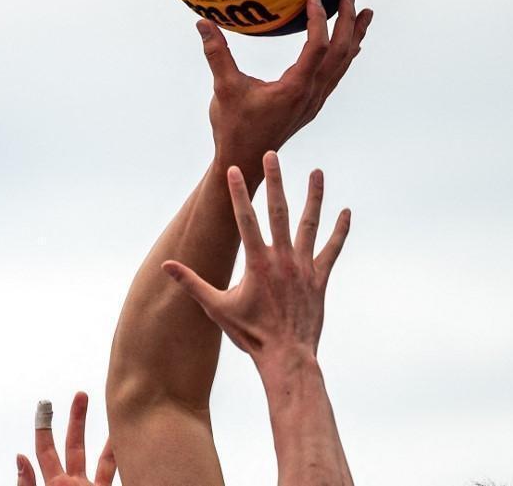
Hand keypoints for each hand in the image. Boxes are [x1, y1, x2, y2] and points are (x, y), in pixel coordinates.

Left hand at [17, 392, 116, 485]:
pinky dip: (122, 457)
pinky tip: (128, 442)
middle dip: (77, 418)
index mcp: (53, 484)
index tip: (44, 406)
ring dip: (108, 437)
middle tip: (80, 394)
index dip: (43, 428)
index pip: (45, 451)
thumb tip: (20, 457)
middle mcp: (72, 484)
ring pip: (103, 459)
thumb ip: (28, 483)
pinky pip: (113, 472)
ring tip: (116, 416)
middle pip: (75, 445)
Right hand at [161, 151, 351, 366]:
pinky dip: (339, 231)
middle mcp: (282, 259)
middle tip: (273, 155)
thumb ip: (192, 283)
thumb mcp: (216, 308)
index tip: (234, 169)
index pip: (244, 219)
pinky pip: (332, 249)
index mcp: (257, 262)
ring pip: (309, 224)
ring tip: (317, 172)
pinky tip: (346, 211)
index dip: (238, 192)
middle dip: (275, 181)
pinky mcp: (320, 278)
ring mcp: (304, 267)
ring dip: (313, 197)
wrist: (287, 357)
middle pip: (278, 211)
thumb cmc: (250, 334)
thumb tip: (167, 266)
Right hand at [198, 0, 372, 168]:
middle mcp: (311, 94)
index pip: (318, 46)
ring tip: (365, 14)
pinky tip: (349, 47)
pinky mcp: (311, 105)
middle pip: (341, 52)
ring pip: (343, 64)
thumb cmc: (234, 126)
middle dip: (349, 21)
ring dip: (354, 37)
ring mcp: (314, 101)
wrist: (245, 160)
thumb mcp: (223, 88)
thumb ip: (216, 53)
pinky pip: (336, 75)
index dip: (319, 18)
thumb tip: (202, 22)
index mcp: (295, 88)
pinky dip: (345, 56)